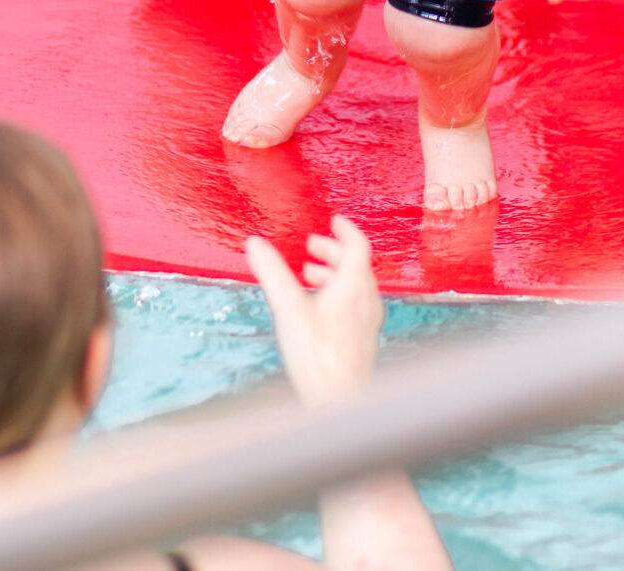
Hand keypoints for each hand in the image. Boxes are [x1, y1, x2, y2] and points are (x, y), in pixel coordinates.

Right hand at [245, 215, 382, 404]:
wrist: (339, 402)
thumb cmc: (319, 358)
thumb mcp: (289, 309)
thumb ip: (272, 274)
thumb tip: (256, 245)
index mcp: (353, 286)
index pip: (358, 245)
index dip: (346, 229)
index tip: (333, 221)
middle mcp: (366, 300)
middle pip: (356, 264)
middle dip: (332, 252)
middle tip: (312, 247)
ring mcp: (367, 321)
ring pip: (355, 285)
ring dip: (334, 273)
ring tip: (309, 275)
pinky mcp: (362, 339)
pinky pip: (354, 304)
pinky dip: (338, 293)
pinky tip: (317, 307)